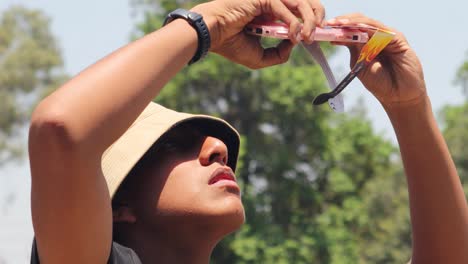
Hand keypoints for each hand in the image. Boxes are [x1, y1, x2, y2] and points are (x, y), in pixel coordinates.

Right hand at [191, 0, 324, 68]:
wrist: (212, 37)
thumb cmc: (231, 45)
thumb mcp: (260, 57)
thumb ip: (279, 54)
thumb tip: (295, 44)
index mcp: (273, 14)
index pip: (299, 12)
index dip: (313, 21)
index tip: (319, 35)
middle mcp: (273, 4)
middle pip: (306, 2)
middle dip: (318, 16)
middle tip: (320, 33)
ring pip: (300, 3)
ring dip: (309, 20)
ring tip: (309, 36)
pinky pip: (285, 8)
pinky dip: (293, 22)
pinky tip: (294, 35)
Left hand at [326, 14, 426, 107]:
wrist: (398, 96)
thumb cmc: (380, 83)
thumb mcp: (361, 65)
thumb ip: (354, 50)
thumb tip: (340, 36)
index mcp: (366, 43)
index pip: (351, 30)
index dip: (338, 28)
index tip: (323, 29)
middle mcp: (377, 37)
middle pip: (358, 22)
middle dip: (343, 21)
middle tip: (329, 23)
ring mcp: (387, 36)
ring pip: (368, 23)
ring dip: (352, 22)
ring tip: (339, 23)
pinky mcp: (398, 38)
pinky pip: (380, 30)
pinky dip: (367, 27)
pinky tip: (356, 28)